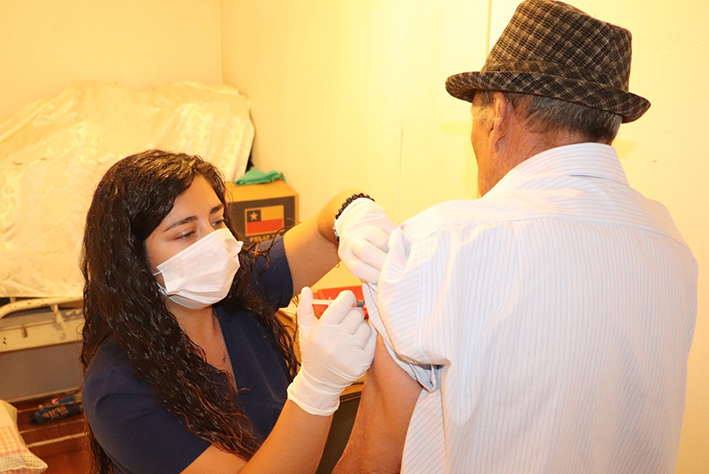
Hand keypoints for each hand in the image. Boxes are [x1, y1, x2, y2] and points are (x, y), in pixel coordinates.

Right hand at [287, 287, 375, 415]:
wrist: (320, 382)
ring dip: (360, 326)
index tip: (345, 302)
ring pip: (366, 325)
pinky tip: (358, 342)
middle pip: (357, 312)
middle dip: (352, 313)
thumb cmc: (313, 353)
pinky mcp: (363, 361)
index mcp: (322, 329)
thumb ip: (305, 308)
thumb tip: (307, 289)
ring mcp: (351, 352)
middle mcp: (337, 340)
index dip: (346, 298)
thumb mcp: (305, 331)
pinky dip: (367, 338)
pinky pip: (373, 339)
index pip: (345, 300)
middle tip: (346, 321)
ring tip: (351, 333)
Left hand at [335, 198, 395, 283]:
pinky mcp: (377, 217)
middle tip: (397, 271)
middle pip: (367, 253)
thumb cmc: (360, 246)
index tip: (386, 282)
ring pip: (381, 241)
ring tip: (400, 257)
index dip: (374, 276)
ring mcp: (364, 226)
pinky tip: (400, 245)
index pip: (357, 268)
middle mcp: (351, 239)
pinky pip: (391, 230)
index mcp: (346, 254)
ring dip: (393, 251)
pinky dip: (398, 240)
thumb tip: (385, 287)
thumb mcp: (358, 259)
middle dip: (385, 264)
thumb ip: (369, 271)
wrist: (355, 217)